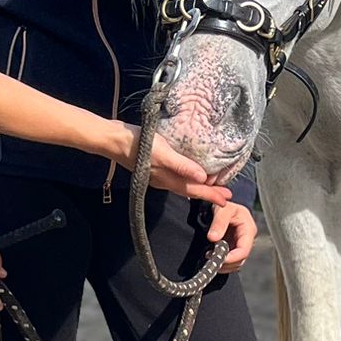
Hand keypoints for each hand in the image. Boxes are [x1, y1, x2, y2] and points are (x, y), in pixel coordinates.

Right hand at [116, 125, 231, 203]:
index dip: (211, 194)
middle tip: (226, 197)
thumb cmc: (137, 144)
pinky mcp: (153, 167)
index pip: (194, 190)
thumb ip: (182, 165)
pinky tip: (188, 175)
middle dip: (208, 193)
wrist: (113, 140)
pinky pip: (175, 178)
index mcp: (167, 179)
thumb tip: (202, 178)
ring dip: (198, 188)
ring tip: (212, 188)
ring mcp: (157, 175)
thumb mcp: (162, 153)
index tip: (227, 200)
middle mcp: (163, 180)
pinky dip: (186, 180)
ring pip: (182, 186)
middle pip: (190, 190)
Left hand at [207, 200, 256, 269]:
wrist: (222, 205)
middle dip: (227, 262)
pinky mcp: (234, 248)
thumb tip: (213, 238)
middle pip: (241, 259)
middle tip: (211, 259)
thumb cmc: (226, 205)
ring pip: (236, 263)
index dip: (232, 258)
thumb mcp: (223, 209)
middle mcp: (247, 239)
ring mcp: (241, 245)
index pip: (244, 250)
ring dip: (224, 264)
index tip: (220, 260)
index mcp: (249, 229)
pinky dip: (223, 263)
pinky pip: (231, 261)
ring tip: (210, 257)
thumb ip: (219, 222)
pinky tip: (213, 257)